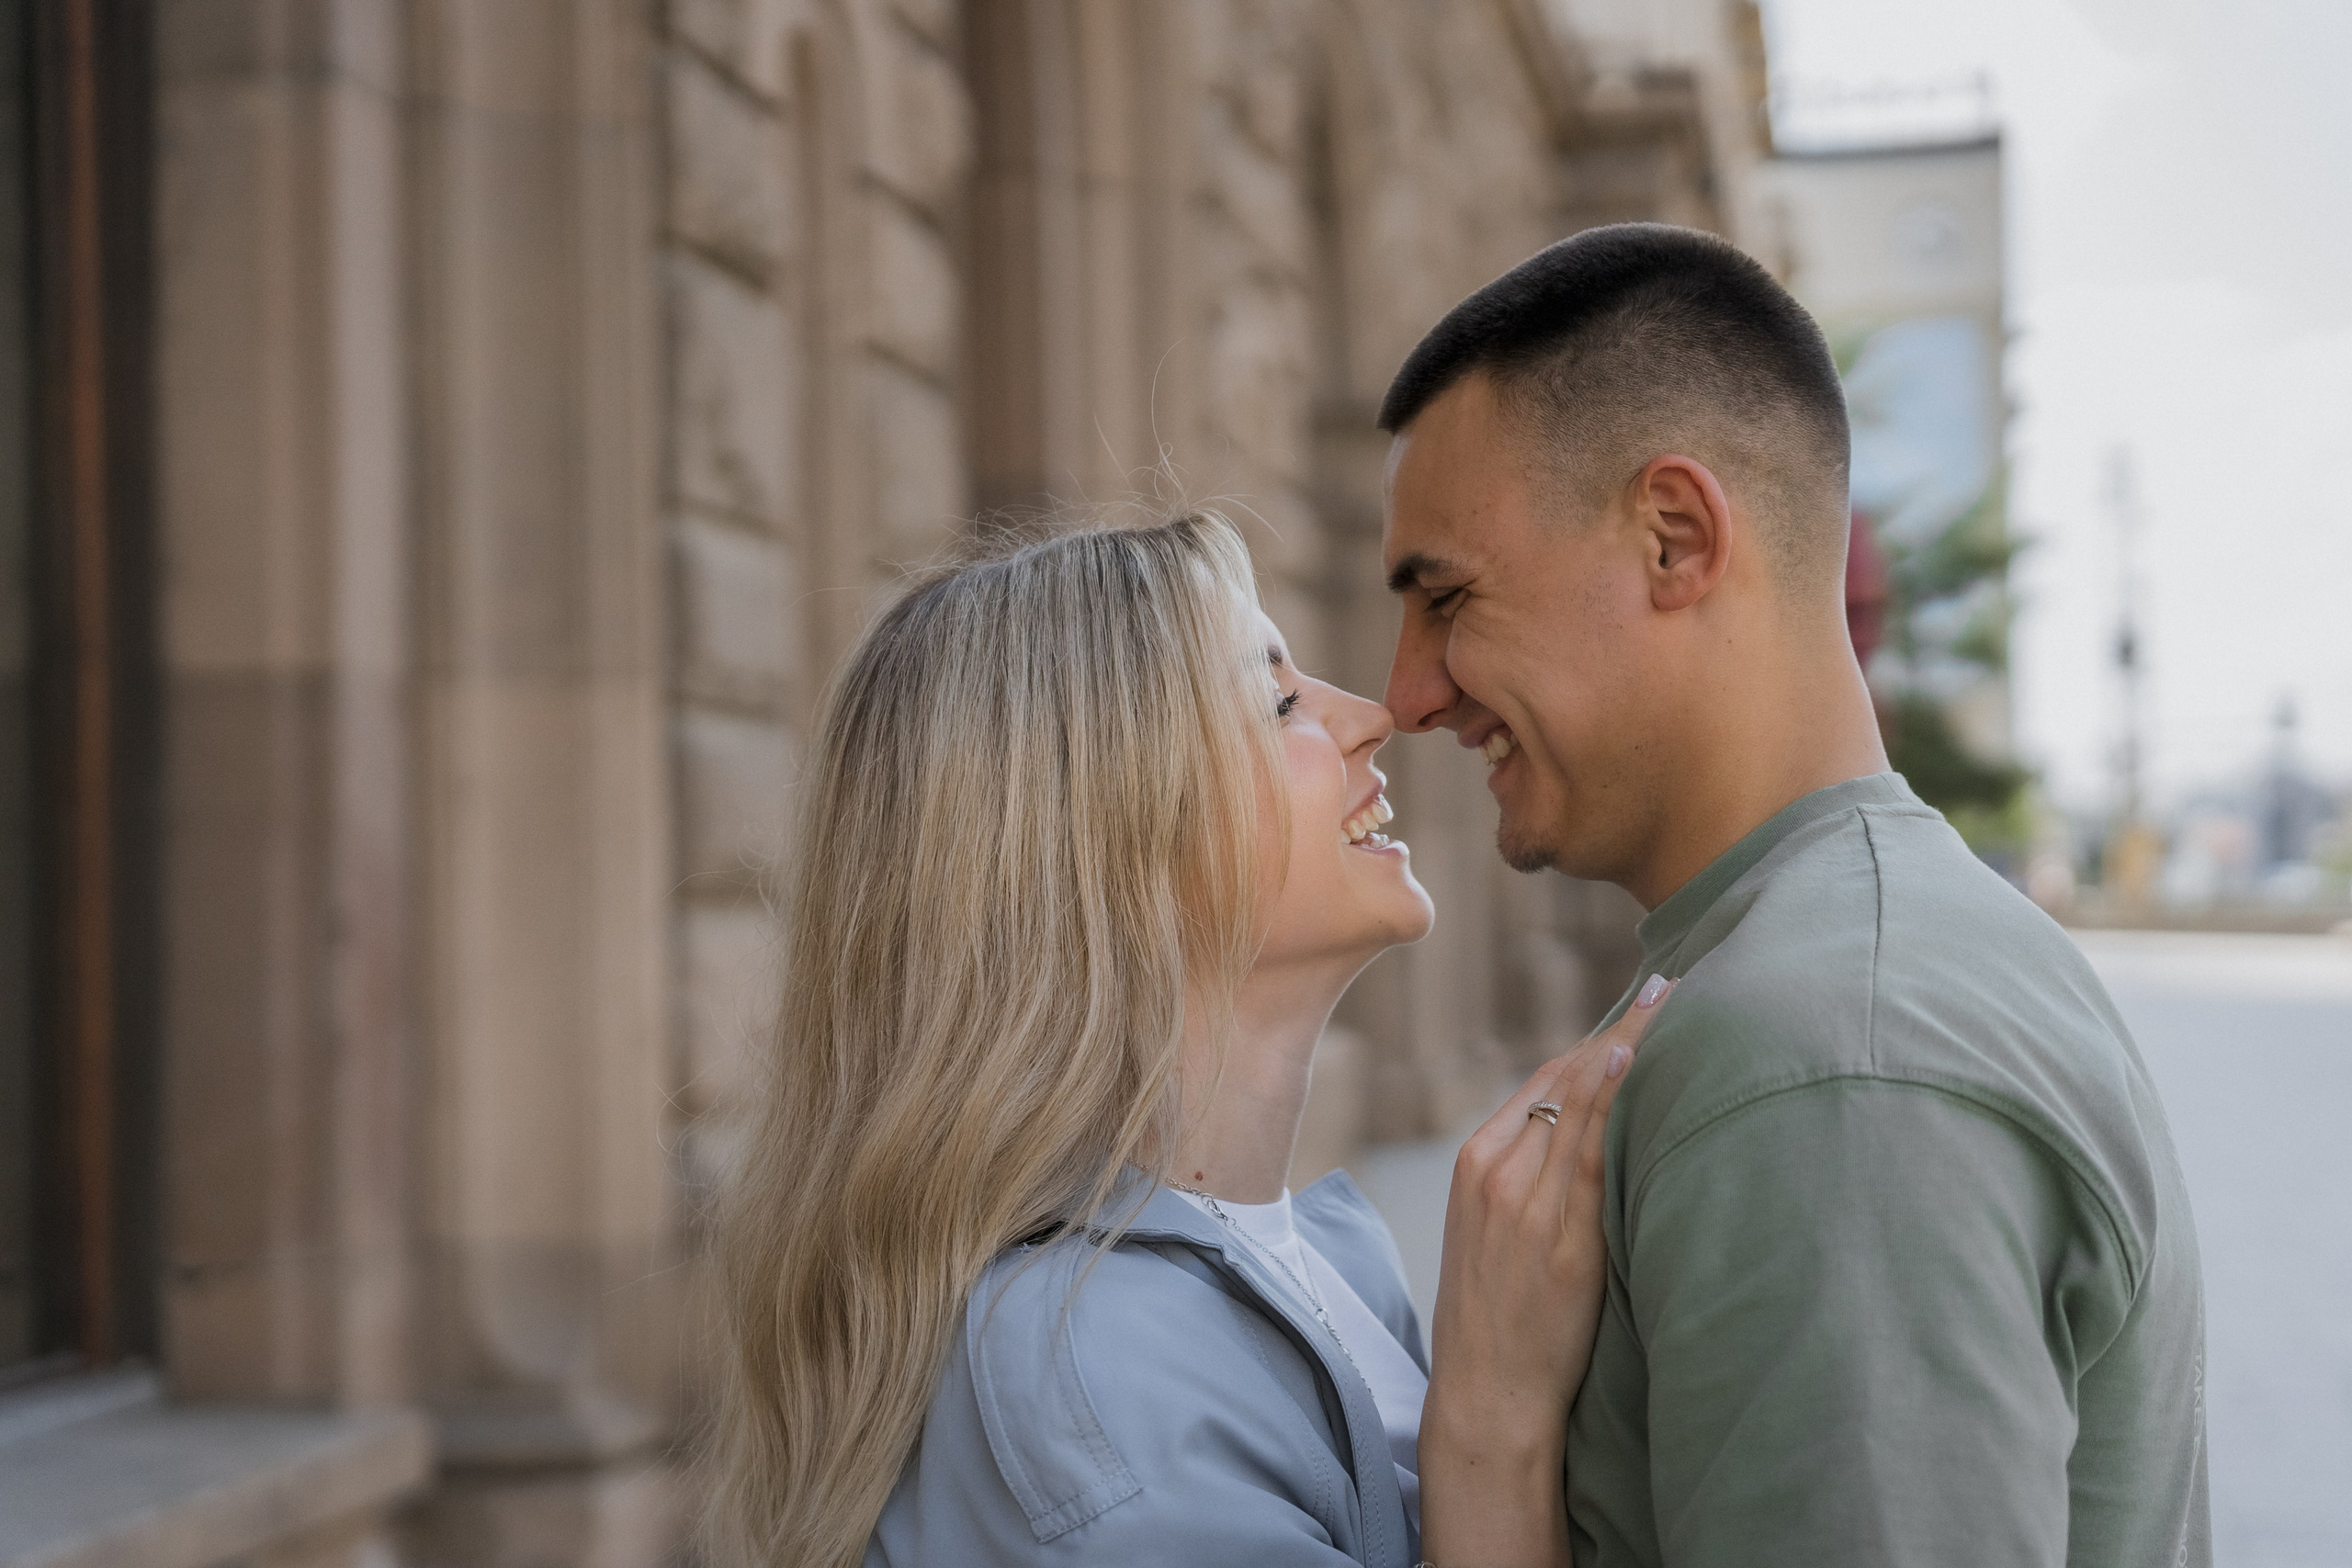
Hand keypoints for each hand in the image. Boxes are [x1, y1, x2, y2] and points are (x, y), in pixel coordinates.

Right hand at [1417, 973, 1674, 1567]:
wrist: (1487, 1393)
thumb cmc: (1501, 1318)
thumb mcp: (1496, 1234)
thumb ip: (1534, 1180)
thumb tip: (1597, 1139)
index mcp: (1478, 1163)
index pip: (1546, 1081)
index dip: (1599, 1039)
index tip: (1643, 1004)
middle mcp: (1497, 1170)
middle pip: (1567, 1078)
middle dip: (1623, 1028)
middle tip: (1675, 984)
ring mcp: (1527, 1202)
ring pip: (1580, 1102)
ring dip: (1632, 1048)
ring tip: (1679, 1007)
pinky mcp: (1561, 1237)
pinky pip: (1591, 1152)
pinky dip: (1613, 1101)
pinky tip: (1637, 1060)